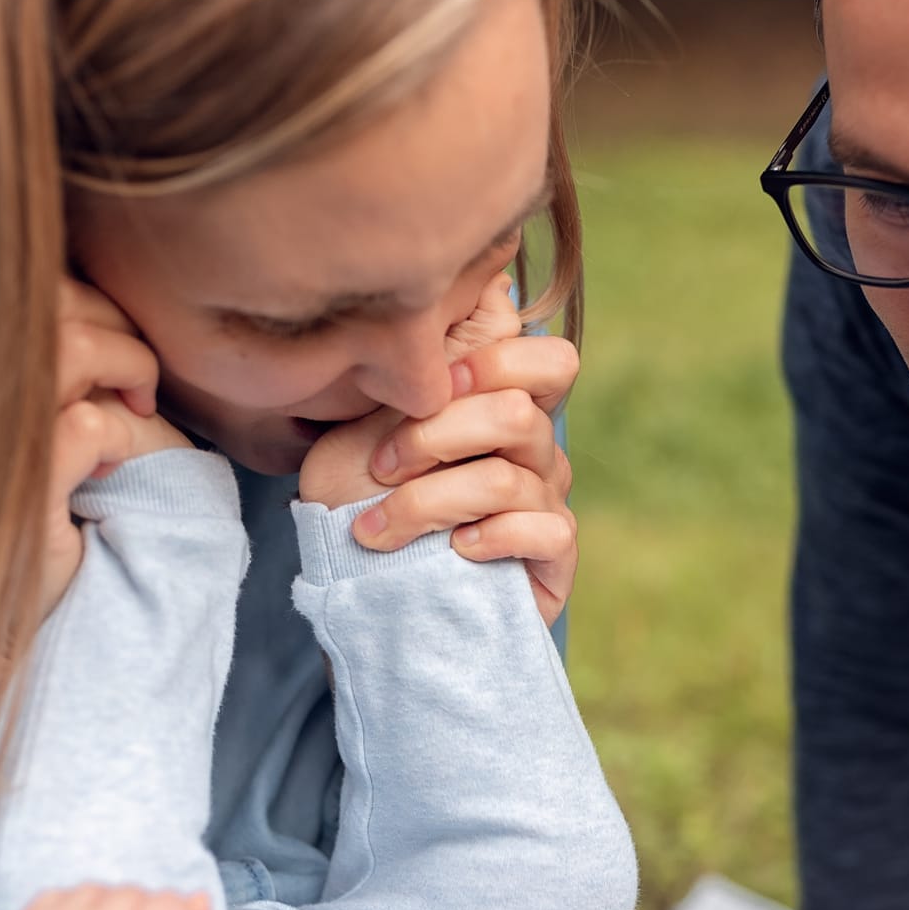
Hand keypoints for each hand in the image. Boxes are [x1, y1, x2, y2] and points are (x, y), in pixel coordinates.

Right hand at [0, 276, 191, 618]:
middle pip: (47, 299)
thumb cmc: (28, 502)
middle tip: (137, 386)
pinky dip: (122, 438)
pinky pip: (90, 424)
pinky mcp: (9, 488)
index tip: (115, 348)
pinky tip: (109, 467)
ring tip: (135, 413)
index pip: (15, 278)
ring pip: (71, 348)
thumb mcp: (29, 409)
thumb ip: (45, 346)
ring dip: (129, 371)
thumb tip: (94, 289)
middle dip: (118, 331)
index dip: (87, 299)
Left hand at [298, 274, 579, 624]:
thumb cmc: (354, 508)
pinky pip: (546, 529)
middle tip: (380, 468)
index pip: (546, 359)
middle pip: (518, 412)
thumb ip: (403, 384)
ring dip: (428, 502)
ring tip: (376, 529)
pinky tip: (451, 552)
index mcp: (499, 406)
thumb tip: (462, 310)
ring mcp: (547, 502)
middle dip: (436, 436)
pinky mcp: (554, 557)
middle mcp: (533, 450)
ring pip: (508, 478)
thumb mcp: (357, 437)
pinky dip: (490, 538)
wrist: (355, 598)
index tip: (424, 389)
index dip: (493, 363)